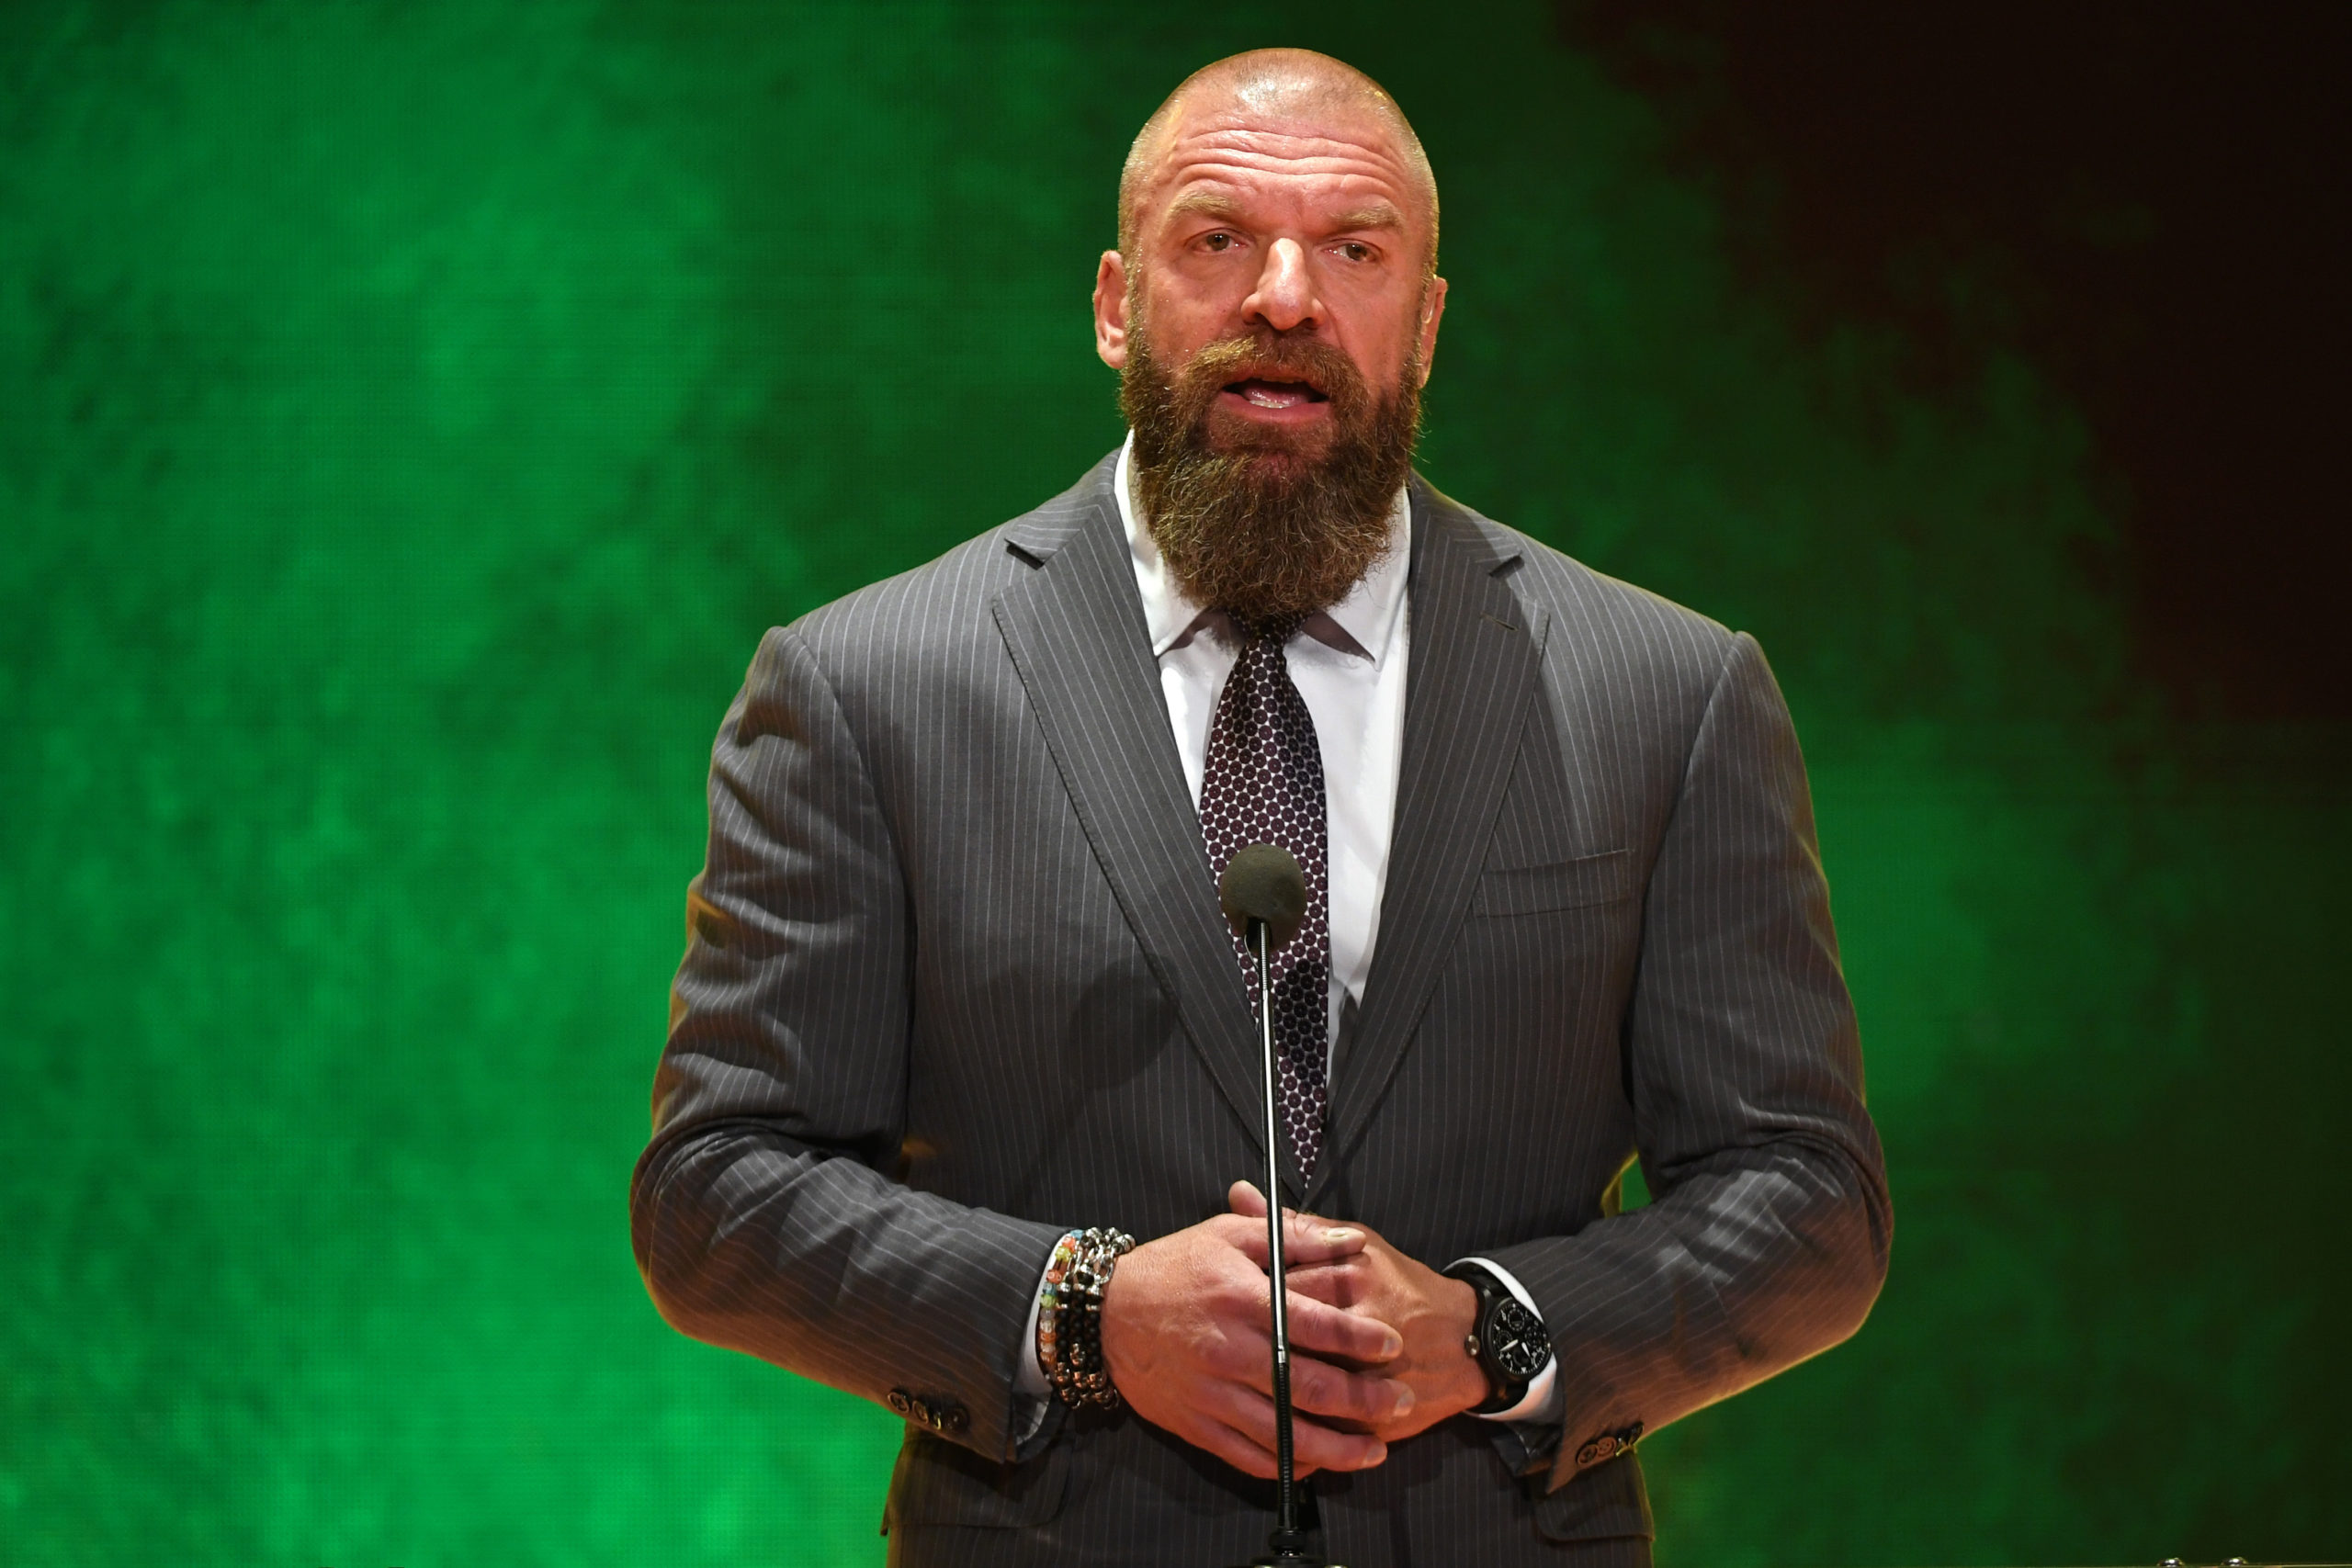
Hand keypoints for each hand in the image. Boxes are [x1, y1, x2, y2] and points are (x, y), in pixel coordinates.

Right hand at [1099, 1199, 1412, 1478]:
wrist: (1107, 1313)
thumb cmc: (1175, 1267)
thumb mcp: (1230, 1235)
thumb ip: (1295, 1235)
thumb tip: (1351, 1240)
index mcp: (1243, 1300)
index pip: (1315, 1325)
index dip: (1360, 1339)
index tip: (1393, 1346)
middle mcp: (1231, 1351)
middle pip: (1309, 1387)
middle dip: (1364, 1400)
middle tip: (1401, 1402)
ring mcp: (1213, 1394)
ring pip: (1285, 1433)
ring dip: (1337, 1447)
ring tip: (1375, 1450)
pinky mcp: (1197, 1424)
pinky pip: (1249, 1456)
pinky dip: (1287, 1465)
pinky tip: (1316, 1463)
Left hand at [1229, 1183, 1489, 1444]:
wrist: (1465, 1340)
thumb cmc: (1402, 1285)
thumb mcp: (1356, 1244)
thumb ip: (1295, 1226)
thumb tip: (1240, 1194)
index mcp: (1349, 1281)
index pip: (1277, 1285)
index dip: (1240, 1293)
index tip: (1216, 1298)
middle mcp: (1356, 1329)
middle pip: (1281, 1339)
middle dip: (1243, 1345)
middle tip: (1216, 1344)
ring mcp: (1365, 1378)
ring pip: (1293, 1391)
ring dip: (1259, 1390)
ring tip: (1233, 1383)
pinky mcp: (1371, 1417)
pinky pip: (1317, 1429)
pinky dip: (1288, 1428)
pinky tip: (1263, 1419)